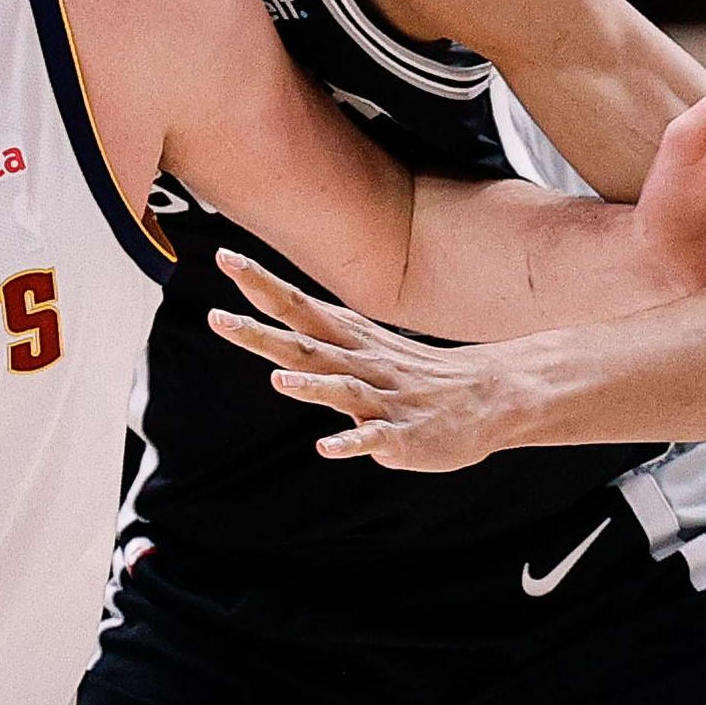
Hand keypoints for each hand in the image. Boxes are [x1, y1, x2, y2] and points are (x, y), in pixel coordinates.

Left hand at [204, 252, 541, 472]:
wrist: (489, 398)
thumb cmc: (415, 374)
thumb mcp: (364, 344)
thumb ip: (318, 337)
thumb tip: (274, 327)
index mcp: (348, 339)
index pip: (296, 306)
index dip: (260, 285)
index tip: (224, 257)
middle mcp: (359, 364)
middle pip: (303, 345)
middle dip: (260, 333)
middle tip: (216, 317)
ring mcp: (382, 399)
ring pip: (340, 390)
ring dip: (310, 386)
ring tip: (278, 381)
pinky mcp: (402, 435)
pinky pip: (373, 439)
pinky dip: (350, 443)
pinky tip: (327, 447)